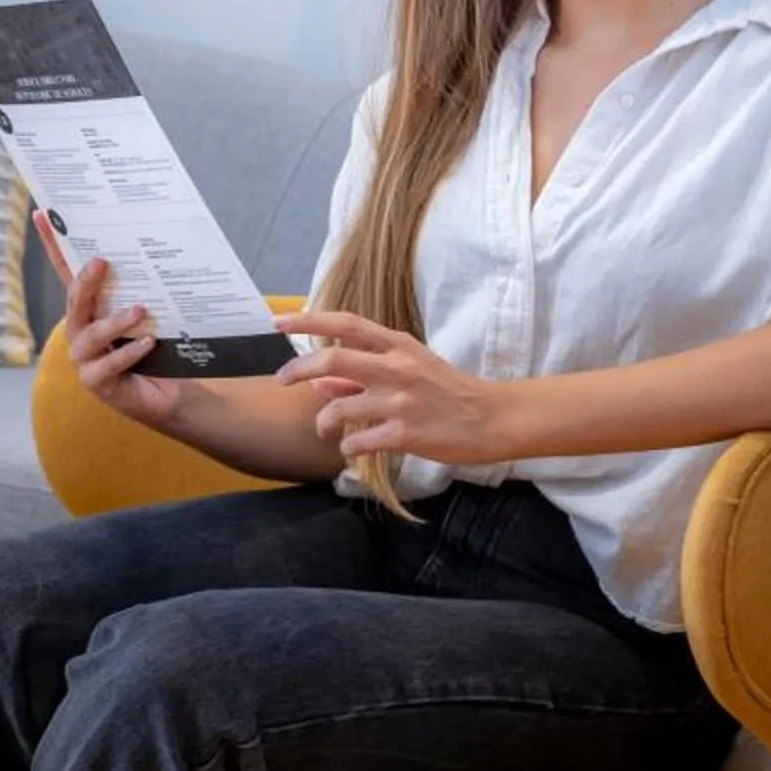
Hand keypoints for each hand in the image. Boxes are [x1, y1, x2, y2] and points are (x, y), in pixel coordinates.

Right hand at [36, 210, 187, 429]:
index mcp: (89, 309)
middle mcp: (81, 331)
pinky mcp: (97, 383)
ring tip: (141, 311)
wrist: (168, 395)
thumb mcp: (149, 314)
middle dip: (85, 282)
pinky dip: (128, 353)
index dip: (52, 246)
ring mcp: (85, 359)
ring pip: (90, 334)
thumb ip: (143, 288)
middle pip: (75, 301)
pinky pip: (108, 365)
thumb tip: (158, 247)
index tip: (43, 214)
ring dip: (114, 321)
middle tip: (101, 262)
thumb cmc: (156, 350)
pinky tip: (148, 343)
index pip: (67, 273)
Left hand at [272, 309, 508, 463]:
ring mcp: (400, 401)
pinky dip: (347, 448)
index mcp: (398, 345)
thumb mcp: (408, 370)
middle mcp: (396, 368)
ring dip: (323, 422)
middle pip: (333, 359)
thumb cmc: (447, 392)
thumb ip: (362, 374)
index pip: (346, 323)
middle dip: (297, 370)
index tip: (277, 322)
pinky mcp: (405, 434)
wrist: (492, 418)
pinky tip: (352, 450)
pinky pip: (358, 442)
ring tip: (325, 429)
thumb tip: (317, 381)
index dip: (308, 320)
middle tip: (281, 380)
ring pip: (338, 409)